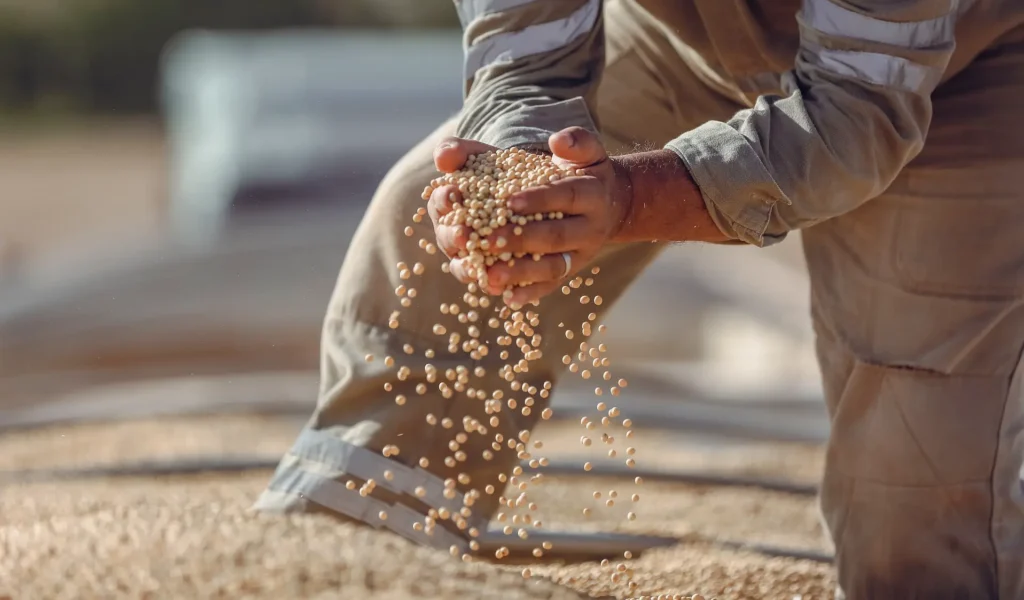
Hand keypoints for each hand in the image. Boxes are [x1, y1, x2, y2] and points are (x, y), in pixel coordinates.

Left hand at [428, 127, 632, 305]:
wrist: (613, 203)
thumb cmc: (583, 172)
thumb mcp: (585, 151)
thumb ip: (574, 141)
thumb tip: (558, 140)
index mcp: (592, 192)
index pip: (565, 195)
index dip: (539, 199)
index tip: (508, 201)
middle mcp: (590, 227)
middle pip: (555, 235)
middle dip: (521, 239)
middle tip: (486, 240)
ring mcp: (582, 253)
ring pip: (553, 267)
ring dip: (521, 273)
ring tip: (490, 275)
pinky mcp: (572, 270)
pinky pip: (552, 285)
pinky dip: (531, 293)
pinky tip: (507, 298)